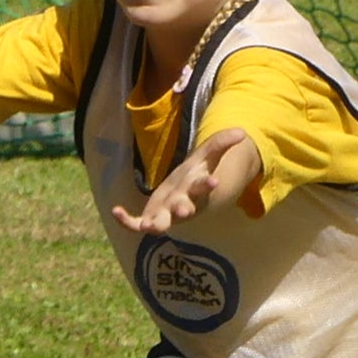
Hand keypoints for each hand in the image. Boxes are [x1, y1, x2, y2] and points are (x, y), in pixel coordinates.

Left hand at [113, 129, 251, 233]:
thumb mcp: (206, 156)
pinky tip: (116, 210)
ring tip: (149, 226)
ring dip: (156, 225)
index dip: (208, 185)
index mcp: (195, 190)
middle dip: (185, 210)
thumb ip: (221, 144)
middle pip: (185, 210)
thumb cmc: (196, 174)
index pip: (203, 187)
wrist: (182, 192)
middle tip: (185, 210)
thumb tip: (241, 131)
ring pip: (162, 223)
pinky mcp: (149, 217)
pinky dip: (127, 221)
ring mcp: (165, 214)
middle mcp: (182, 205)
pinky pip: (136, 224)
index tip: (215, 181)